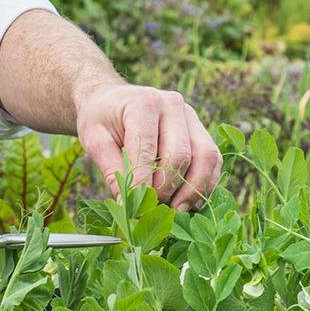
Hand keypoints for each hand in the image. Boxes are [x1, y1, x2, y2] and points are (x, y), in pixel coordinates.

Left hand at [73, 82, 220, 209]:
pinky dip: (206, 183)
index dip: (143, 182)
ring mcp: (191, 116)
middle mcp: (173, 104)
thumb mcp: (95, 140)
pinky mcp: (201, 129)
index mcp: (144, 103)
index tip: (135, 207)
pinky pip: (214, 159)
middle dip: (169, 188)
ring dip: (194, 189)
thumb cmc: (103, 120)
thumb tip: (129, 204)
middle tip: (155, 209)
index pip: (148, 149)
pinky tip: (190, 201)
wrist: (115, 100)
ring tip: (177, 211)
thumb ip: (112, 171)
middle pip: (181, 154)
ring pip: (206, 157)